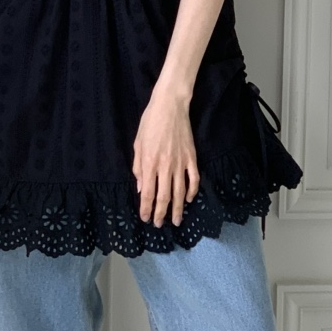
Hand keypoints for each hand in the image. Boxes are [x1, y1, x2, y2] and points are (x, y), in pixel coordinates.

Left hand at [132, 88, 199, 227]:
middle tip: (159, 225)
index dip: (146, 209)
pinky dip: (192, 191)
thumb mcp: (138, 143)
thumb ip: (138, 167)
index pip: (148, 193)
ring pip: (180, 192)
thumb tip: (141, 187)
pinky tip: (189, 199)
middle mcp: (166, 166)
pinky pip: (194, 179)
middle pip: (164, 197)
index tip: (145, 218)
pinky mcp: (192, 157)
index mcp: (150, 163)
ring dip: (178, 209)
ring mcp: (181, 163)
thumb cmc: (150, 122)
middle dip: (161, 214)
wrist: (170, 105)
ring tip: (177, 221)